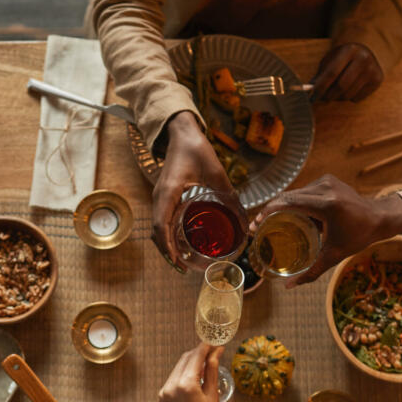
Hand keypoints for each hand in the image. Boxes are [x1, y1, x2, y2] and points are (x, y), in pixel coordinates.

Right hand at [152, 112, 232, 270]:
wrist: (182, 134)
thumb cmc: (196, 149)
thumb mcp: (217, 173)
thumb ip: (230, 197)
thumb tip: (244, 223)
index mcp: (169, 192)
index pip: (162, 225)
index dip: (168, 246)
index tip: (178, 261)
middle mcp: (160, 197)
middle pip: (157, 231)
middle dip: (167, 252)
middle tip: (183, 268)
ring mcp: (159, 197)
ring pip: (157, 228)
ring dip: (166, 245)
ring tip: (181, 260)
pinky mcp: (163, 196)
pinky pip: (161, 220)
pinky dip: (166, 235)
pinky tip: (180, 242)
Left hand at [158, 344, 224, 401]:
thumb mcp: (213, 395)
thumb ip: (211, 370)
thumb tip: (216, 351)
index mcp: (185, 385)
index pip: (195, 356)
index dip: (206, 347)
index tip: (215, 341)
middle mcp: (171, 386)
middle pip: (185, 359)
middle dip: (198, 353)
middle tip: (213, 350)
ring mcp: (164, 392)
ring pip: (178, 368)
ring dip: (191, 363)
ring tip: (207, 363)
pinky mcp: (162, 398)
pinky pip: (174, 379)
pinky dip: (184, 374)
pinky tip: (196, 376)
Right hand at [252, 175, 401, 286]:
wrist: (380, 217)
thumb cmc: (359, 236)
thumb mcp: (335, 255)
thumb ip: (311, 272)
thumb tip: (289, 287)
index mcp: (326, 204)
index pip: (288, 203)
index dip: (267, 212)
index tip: (256, 225)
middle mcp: (325, 188)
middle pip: (287, 197)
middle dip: (269, 210)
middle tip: (258, 225)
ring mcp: (326, 181)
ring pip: (294, 193)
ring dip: (281, 205)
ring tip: (269, 221)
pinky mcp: (327, 180)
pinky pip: (303, 191)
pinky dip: (293, 202)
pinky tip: (286, 214)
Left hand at [310, 43, 382, 102]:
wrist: (364, 52)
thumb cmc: (342, 59)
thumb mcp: (330, 61)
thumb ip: (320, 75)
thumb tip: (309, 91)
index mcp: (349, 50)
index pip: (332, 73)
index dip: (320, 88)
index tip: (312, 98)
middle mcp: (363, 58)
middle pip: (341, 86)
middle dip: (328, 96)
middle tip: (322, 98)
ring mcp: (372, 69)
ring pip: (348, 95)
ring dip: (338, 98)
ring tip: (336, 91)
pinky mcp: (377, 80)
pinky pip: (357, 98)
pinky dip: (349, 98)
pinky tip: (350, 88)